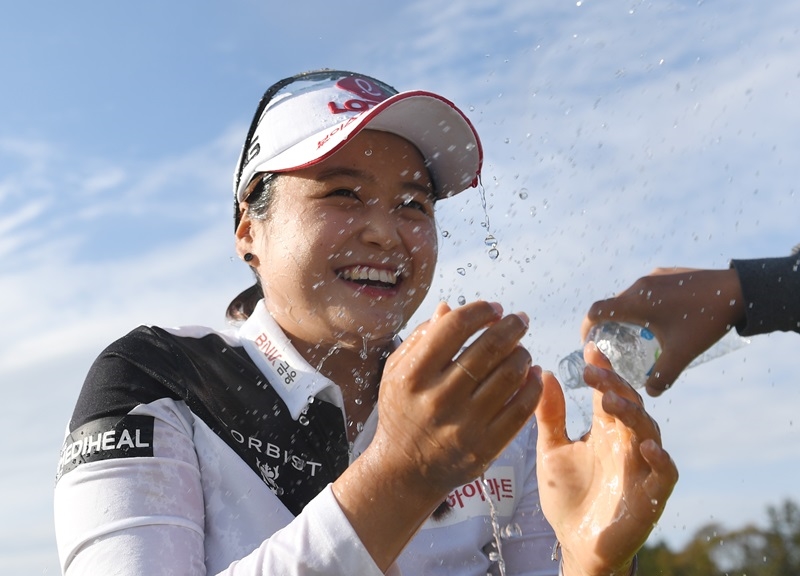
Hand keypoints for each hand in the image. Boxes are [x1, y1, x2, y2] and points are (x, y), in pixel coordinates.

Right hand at [375, 300, 540, 494]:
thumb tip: (448, 308)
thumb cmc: (402, 413)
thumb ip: (420, 338)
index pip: (455, 328)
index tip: (493, 308)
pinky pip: (520, 409)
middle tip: (519, 320)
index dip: (480, 311)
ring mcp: (464, 424)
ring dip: (522, 354)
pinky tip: (533, 375)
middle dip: (510, 327)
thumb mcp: (396, 372)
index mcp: (414, 375)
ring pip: (508, 376)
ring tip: (522, 349)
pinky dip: (533, 387)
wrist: (405, 470)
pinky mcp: (485, 447)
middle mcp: (439, 398)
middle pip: (488, 348)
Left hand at [535, 344, 677, 575]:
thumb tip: (544, 373)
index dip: (602, 371)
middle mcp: (625, 443)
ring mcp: (640, 468)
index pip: (607, 392)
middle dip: (614, 386)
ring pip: (648, 432)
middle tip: (593, 373)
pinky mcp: (651, 496)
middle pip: (629, 405)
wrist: (574, 543)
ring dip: (632, 415)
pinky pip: (664, 474)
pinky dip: (659, 459)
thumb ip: (549, 415)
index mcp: (604, 430)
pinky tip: (645, 447)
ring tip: (609, 402)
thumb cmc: (566, 495)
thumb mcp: (551, 450)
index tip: (590, 348)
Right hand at [581, 267, 744, 395]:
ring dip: (631, 313)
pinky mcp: (671, 273)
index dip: (587, 327)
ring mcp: (656, 276)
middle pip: (614, 304)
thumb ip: (662, 377)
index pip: (597, 312)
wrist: (740, 291)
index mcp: (636, 303)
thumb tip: (649, 393)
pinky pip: (650, 289)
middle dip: (611, 323)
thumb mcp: (682, 355)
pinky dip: (648, 304)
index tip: (588, 341)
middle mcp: (641, 286)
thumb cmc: (705, 323)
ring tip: (644, 331)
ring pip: (633, 296)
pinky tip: (667, 317)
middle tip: (618, 342)